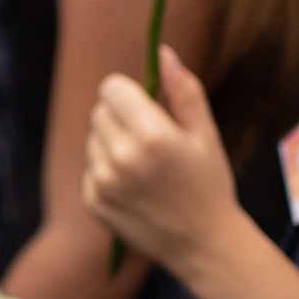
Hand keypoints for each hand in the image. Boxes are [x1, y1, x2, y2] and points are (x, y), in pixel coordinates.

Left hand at [84, 46, 242, 274]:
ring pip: (93, 139)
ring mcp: (102, 181)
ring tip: (145, 168)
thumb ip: (184, 91)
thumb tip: (163, 52)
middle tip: (151, 141)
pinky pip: (90, 167)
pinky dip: (106, 171)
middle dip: (121, 117)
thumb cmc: (209, 184)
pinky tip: (135, 189)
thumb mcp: (205, 135)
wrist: (203, 245)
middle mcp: (121, 157)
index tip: (144, 105)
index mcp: (152, 135)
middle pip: (100, 111)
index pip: (112, 88)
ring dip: (112, 144)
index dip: (128, 93)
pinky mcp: (92, 200)